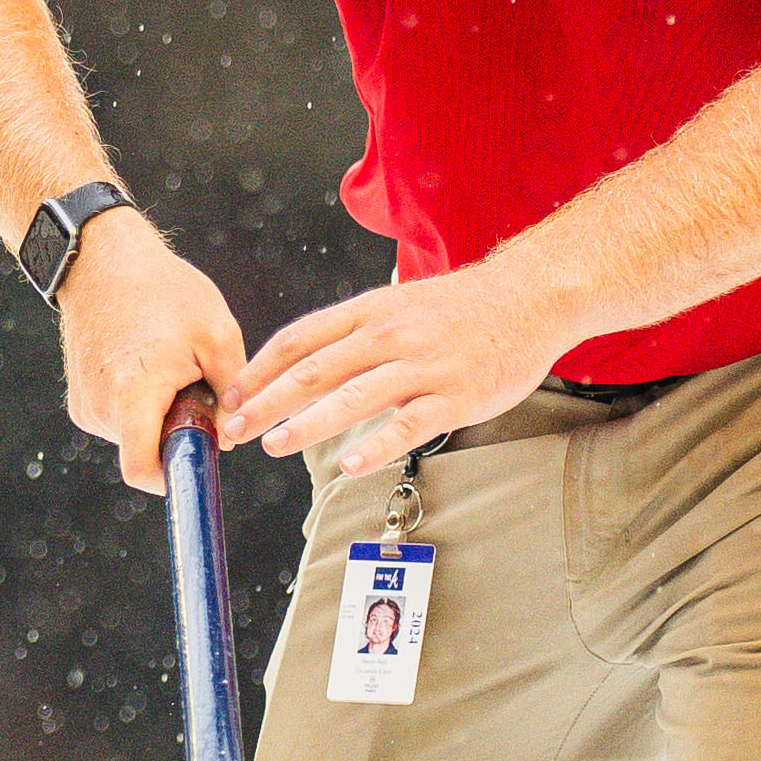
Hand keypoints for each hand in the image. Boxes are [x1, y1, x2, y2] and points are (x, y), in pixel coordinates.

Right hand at [52, 219, 255, 493]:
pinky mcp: (80, 400)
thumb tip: (231, 437)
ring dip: (160, 416)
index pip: (144, 470)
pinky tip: (145, 364)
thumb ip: (232, 392)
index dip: (175, 477)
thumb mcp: (217, 334)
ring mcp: (86, 406)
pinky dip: (141, 406)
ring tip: (168, 366)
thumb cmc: (164, 292)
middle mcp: (101, 408)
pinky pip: (120, 421)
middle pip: (147, 452)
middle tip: (193, 385)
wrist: (98, 260)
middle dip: (177, 433)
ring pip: (136, 437)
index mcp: (135, 394)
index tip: (199, 457)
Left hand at [237, 256, 582, 479]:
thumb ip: (352, 335)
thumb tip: (299, 372)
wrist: (531, 296)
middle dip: (266, 401)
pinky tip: (351, 465)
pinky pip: (409, 424)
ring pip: (353, 396)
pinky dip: (378, 444)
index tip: (230, 397)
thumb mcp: (397, 305)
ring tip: (274, 444)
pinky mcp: (455, 395)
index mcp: (369, 311)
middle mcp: (389, 335)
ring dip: (307, 423)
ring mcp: (423, 365)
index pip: (298, 340)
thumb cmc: (460, 308)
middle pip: (314, 369)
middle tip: (232, 428)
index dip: (258, 371)